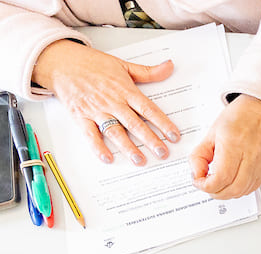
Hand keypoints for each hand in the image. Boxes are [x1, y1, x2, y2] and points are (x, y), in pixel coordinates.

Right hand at [31, 40, 180, 165]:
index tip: (174, 136)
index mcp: (125, 90)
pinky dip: (97, 146)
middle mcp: (112, 101)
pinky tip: (107, 158)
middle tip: (162, 153)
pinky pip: (90, 133)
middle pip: (134, 123)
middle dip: (150, 139)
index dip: (163, 123)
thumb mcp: (122, 65)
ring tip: (140, 160)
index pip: (148, 109)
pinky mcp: (80, 115)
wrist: (61, 61)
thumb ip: (148, 71)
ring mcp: (96, 109)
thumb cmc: (92, 63)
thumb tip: (169, 67)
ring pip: (115, 131)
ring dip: (128, 147)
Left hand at [190, 95, 260, 198]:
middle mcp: (250, 156)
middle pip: (233, 189)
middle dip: (215, 192)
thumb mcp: (211, 133)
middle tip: (206, 185)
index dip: (206, 185)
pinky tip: (231, 182)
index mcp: (234, 144)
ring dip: (227, 193)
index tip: (198, 181)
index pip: (221, 177)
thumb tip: (197, 175)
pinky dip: (239, 190)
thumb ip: (199, 156)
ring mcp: (260, 165)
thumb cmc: (238, 118)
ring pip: (243, 191)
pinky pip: (251, 188)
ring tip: (218, 184)